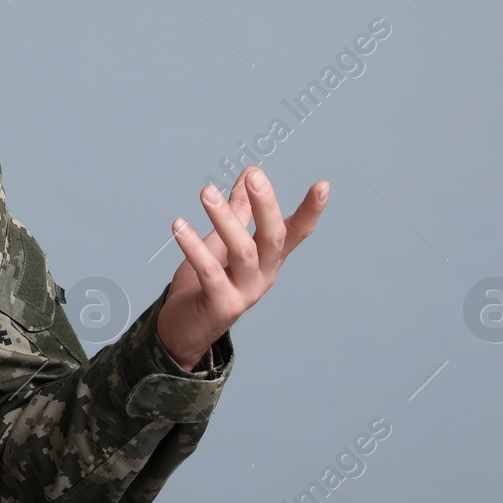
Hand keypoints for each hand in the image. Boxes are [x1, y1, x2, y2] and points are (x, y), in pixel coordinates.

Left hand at [156, 166, 328, 369]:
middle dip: (266, 206)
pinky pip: (210, 272)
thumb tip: (250, 173)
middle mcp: (263, 275)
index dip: (310, 211)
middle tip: (255, 176)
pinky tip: (179, 226)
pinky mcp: (222, 305)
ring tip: (206, 192)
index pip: (295, 232)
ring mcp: (245, 292)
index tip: (323, 185)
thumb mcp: (224, 243)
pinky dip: (194, 247)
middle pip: (273, 238)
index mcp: (268, 259)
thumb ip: (239, 210)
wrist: (184, 330)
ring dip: (225, 219)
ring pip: (243, 251)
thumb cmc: (206, 283)